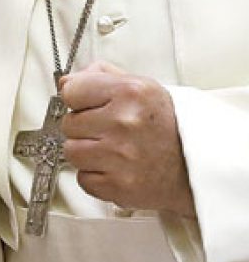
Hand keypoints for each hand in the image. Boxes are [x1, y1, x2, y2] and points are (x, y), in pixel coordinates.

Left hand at [60, 61, 195, 217]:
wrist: (195, 167)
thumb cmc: (166, 125)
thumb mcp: (141, 87)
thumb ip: (100, 76)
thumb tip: (66, 82)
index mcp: (130, 92)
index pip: (70, 91)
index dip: (77, 99)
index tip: (89, 105)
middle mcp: (125, 122)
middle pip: (68, 124)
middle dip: (84, 127)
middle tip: (108, 130)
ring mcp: (121, 156)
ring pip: (71, 152)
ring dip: (86, 153)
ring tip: (111, 149)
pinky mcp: (119, 185)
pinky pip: (82, 179)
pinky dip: (95, 176)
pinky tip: (115, 168)